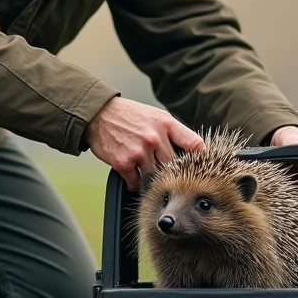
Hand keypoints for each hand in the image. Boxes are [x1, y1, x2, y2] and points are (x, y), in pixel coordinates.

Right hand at [83, 97, 204, 189]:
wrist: (98, 114)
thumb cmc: (129, 116)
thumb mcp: (156, 116)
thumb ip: (173, 132)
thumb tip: (191, 151)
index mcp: (165, 124)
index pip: (194, 144)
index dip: (199, 158)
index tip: (199, 167)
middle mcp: (154, 137)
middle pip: (174, 165)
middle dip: (171, 171)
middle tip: (168, 175)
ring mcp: (139, 151)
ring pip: (156, 176)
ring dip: (152, 178)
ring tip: (146, 172)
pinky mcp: (123, 163)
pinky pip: (136, 182)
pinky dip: (136, 182)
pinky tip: (133, 175)